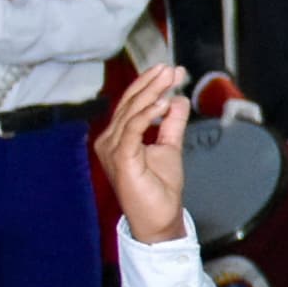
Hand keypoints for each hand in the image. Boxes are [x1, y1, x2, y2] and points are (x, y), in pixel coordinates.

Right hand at [95, 61, 193, 242]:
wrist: (158, 218)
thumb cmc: (160, 188)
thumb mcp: (170, 147)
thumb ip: (171, 123)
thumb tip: (177, 99)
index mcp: (119, 135)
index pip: (132, 103)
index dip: (151, 84)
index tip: (172, 70)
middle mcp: (110, 139)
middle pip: (130, 103)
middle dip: (151, 82)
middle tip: (171, 68)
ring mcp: (112, 148)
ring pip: (131, 112)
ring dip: (152, 92)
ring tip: (169, 77)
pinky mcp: (121, 158)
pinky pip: (133, 129)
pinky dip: (147, 113)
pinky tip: (163, 102)